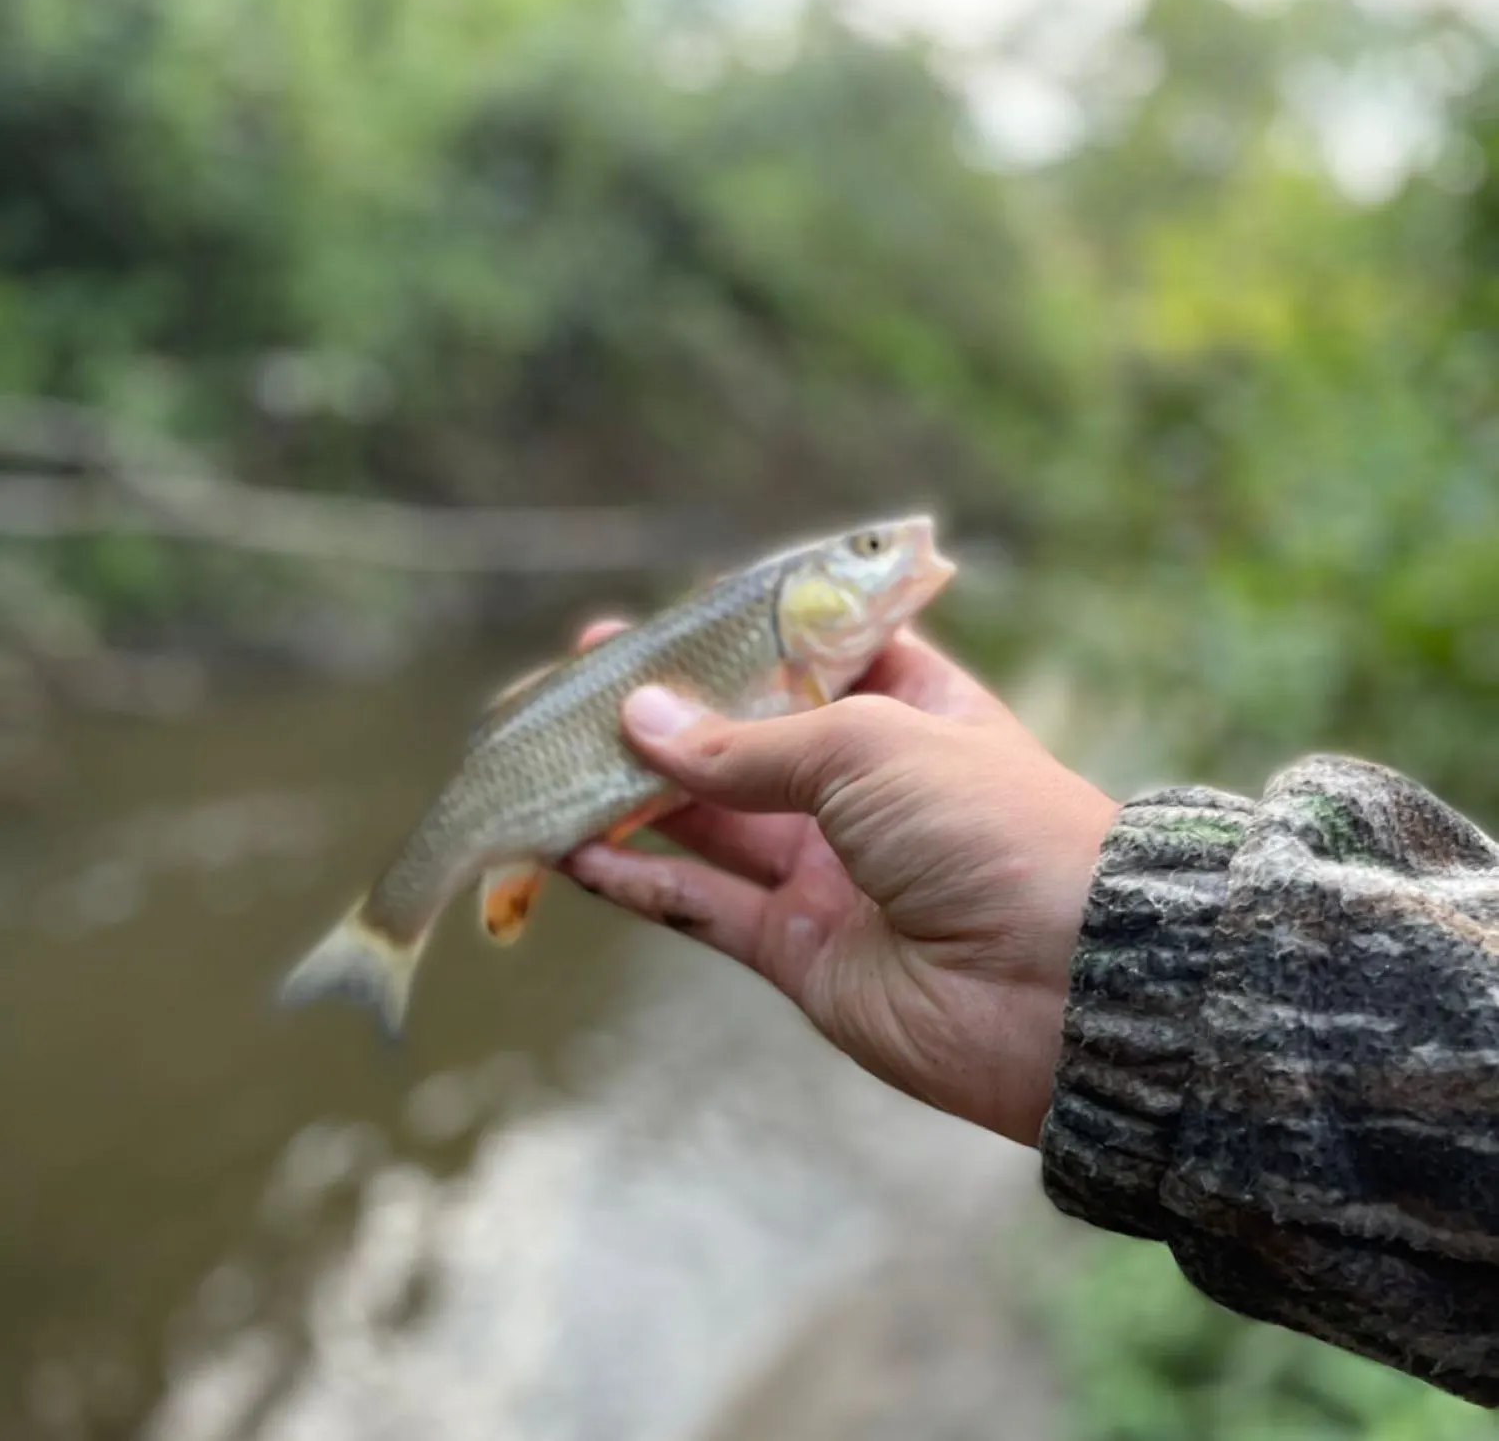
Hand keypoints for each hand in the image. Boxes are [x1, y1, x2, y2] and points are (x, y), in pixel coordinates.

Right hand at [562, 624, 1119, 1146]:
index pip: (811, 660)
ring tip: (551, 761)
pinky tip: (575, 851)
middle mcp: (867, 789)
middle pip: (743, 742)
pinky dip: (639, 880)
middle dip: (664, 715)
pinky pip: (703, 907)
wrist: (1060, 988)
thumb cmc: (987, 825)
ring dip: (631, 796)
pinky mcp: (800, 950)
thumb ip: (746, 744)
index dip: (739, 640)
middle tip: (579, 683)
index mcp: (910, 711)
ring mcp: (830, 871)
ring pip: (708, 825)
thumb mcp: (868, 745)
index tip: (666, 622)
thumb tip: (640, 720)